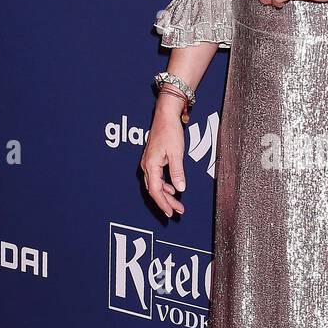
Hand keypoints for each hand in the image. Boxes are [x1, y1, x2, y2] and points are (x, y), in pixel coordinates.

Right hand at [140, 94, 187, 217]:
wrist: (165, 115)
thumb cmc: (170, 131)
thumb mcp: (176, 153)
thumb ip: (177, 172)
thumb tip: (180, 189)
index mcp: (151, 165)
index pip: (155, 190)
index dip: (163, 203)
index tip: (170, 213)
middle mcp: (147, 166)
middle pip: (155, 190)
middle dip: (166, 202)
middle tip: (178, 211)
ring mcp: (148, 163)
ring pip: (155, 185)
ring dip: (166, 195)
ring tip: (177, 204)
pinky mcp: (153, 160)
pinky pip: (156, 178)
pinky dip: (165, 185)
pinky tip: (172, 188)